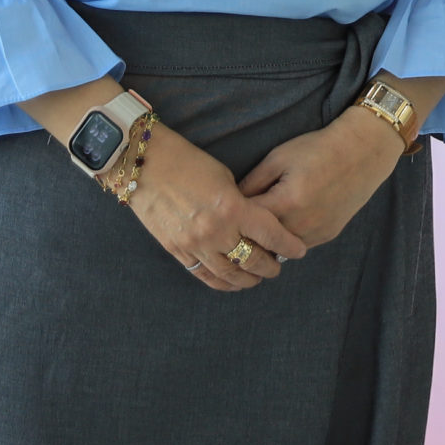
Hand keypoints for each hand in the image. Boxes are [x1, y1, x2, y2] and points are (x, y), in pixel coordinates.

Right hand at [127, 124, 311, 292]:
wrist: (145, 165)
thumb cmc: (187, 161)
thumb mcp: (224, 177)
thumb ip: (241, 203)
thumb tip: (254, 224)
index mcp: (232, 208)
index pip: (271, 235)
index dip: (289, 245)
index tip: (300, 251)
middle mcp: (216, 231)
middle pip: (253, 260)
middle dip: (270, 266)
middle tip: (278, 267)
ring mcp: (195, 245)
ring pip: (229, 275)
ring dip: (247, 279)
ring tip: (257, 278)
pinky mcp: (178, 251)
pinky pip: (204, 275)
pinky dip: (221, 282)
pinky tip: (230, 282)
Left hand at [237, 104, 402, 248]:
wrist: (361, 153)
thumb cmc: (317, 149)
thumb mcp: (278, 157)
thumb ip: (252, 182)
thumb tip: (230, 201)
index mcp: (286, 202)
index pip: (248, 223)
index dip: (233, 218)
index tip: (222, 214)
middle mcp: (302, 224)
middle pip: (262, 242)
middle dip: (247, 234)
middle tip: (234, 224)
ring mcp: (316, 233)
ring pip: (280, 249)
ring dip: (267, 241)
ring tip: (256, 226)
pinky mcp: (327, 236)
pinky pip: (298, 245)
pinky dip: (286, 239)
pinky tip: (280, 224)